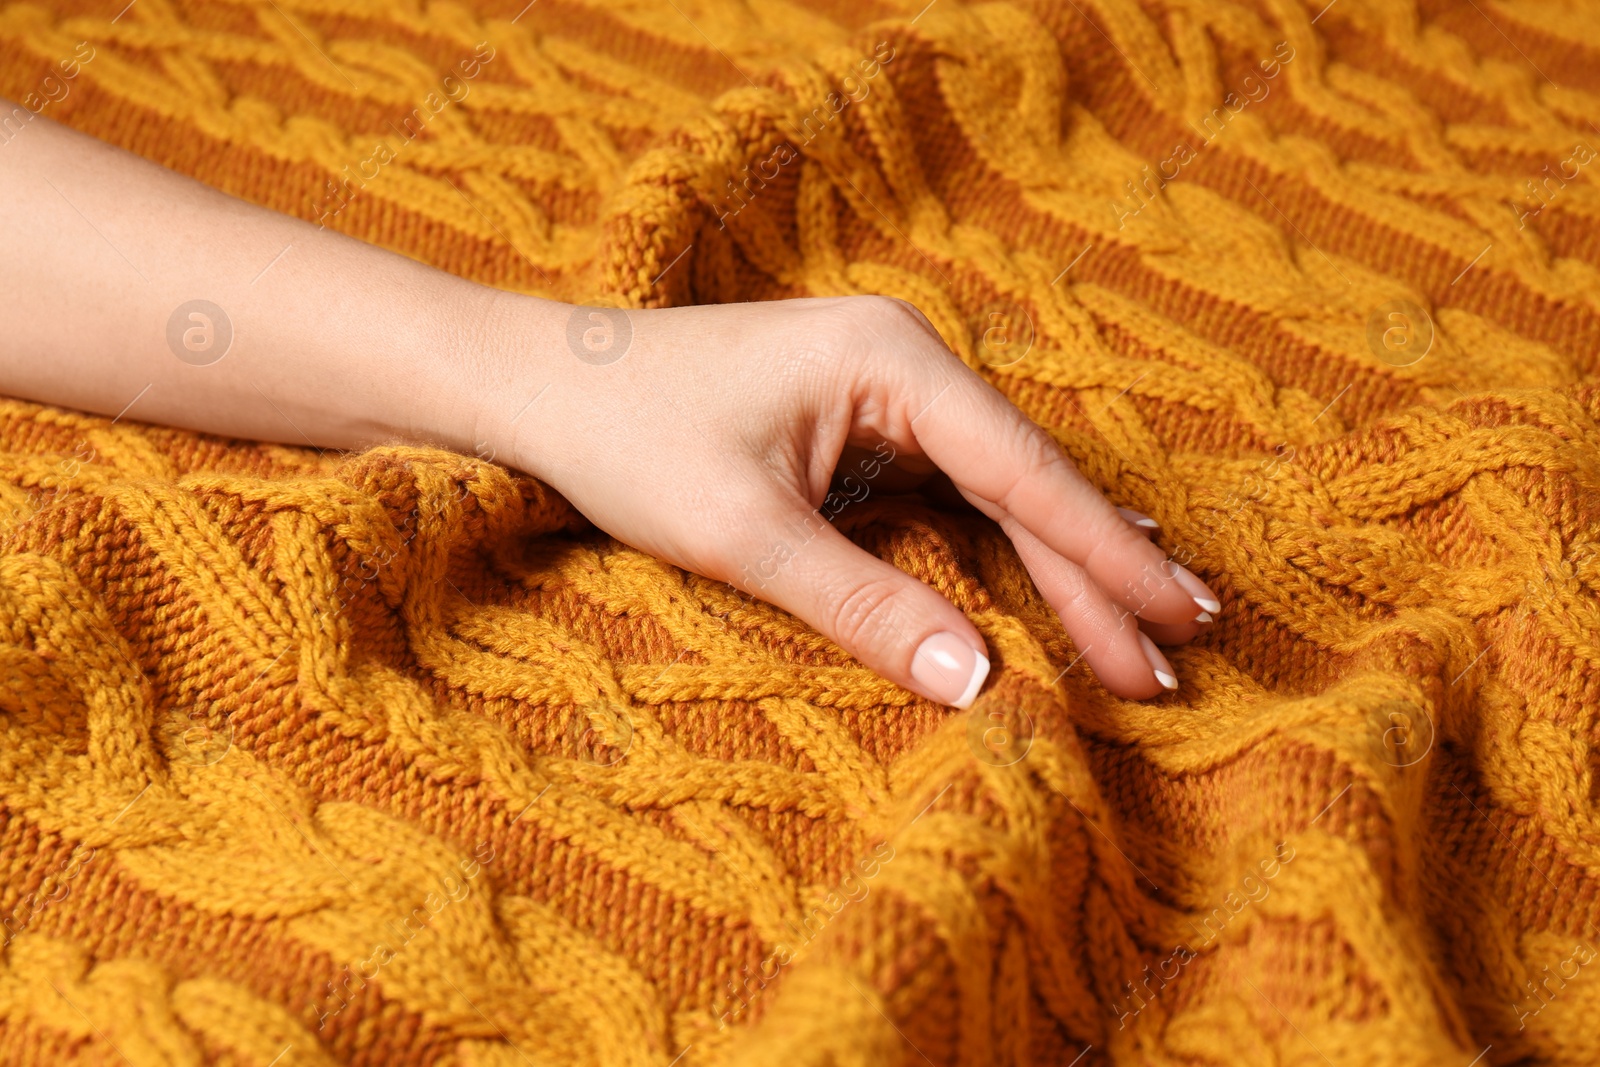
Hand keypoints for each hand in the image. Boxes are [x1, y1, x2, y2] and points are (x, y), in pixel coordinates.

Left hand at [479, 295, 1219, 706]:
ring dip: (1059, 566)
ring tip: (1138, 637)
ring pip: (996, 493)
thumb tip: (977, 683)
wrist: (543, 388)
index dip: (1103, 552)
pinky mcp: (860, 428)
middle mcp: (906, 365)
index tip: (1174, 614)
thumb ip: (864, 606)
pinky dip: (1000, 549)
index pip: (1023, 470)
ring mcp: (886, 394)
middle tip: (1174, 658)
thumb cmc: (629, 438)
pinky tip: (1057, 582)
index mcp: (893, 362)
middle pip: (1024, 482)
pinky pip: (952, 496)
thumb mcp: (746, 533)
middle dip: (1096, 573)